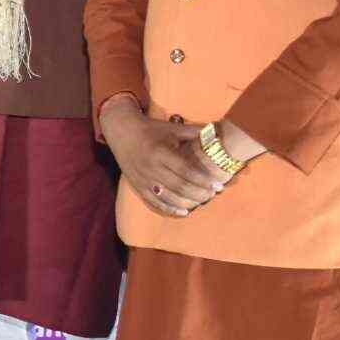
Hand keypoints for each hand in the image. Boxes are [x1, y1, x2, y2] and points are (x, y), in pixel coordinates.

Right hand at [100, 96, 214, 217]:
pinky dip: (169, 209)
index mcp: (160, 152)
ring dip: (188, 202)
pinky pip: (154, 202)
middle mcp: (151, 167)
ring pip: (168, 197)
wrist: (121, 132)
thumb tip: (218, 131)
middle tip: (213, 194)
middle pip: (179, 186)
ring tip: (202, 201)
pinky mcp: (137, 186)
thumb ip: (195, 131)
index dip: (204, 180)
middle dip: (199, 193)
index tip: (218, 185)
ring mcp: (143, 179)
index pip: (186, 171)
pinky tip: (184, 212)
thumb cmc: (151, 130)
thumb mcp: (172, 128)